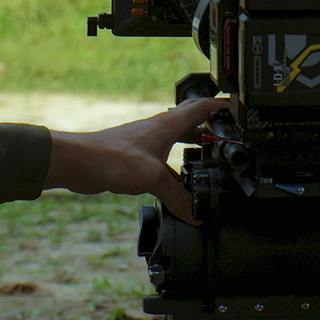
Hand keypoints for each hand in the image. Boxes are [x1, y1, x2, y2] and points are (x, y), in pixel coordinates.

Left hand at [44, 96, 228, 224]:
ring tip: (209, 159)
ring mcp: (148, 144)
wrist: (80, 163)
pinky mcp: (138, 159)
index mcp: (167, 125)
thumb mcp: (152, 178)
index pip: (202, 107)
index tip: (239, 111)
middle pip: (192, 122)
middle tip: (227, 136)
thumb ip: (177, 197)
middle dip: (211, 127)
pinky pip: (165, 160)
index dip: (223, 107)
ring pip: (178, 141)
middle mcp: (159, 130)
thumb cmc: (111, 157)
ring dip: (194, 146)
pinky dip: (176, 169)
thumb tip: (195, 213)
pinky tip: (178, 184)